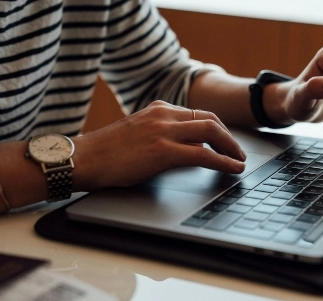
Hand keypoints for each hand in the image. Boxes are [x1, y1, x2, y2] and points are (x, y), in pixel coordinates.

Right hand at [72, 101, 246, 190]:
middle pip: (210, 120)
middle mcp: (164, 115)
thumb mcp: (138, 132)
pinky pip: (204, 156)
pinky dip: (224, 162)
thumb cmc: (106, 152)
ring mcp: (164, 131)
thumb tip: (187, 147)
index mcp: (158, 109)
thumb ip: (162, 134)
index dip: (218, 128)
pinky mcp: (163, 151)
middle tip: (239, 152)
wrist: (83, 158)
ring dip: (231, 148)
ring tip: (240, 161)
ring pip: (211, 133)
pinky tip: (233, 168)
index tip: (227, 141)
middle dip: (229, 137)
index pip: (199, 114)